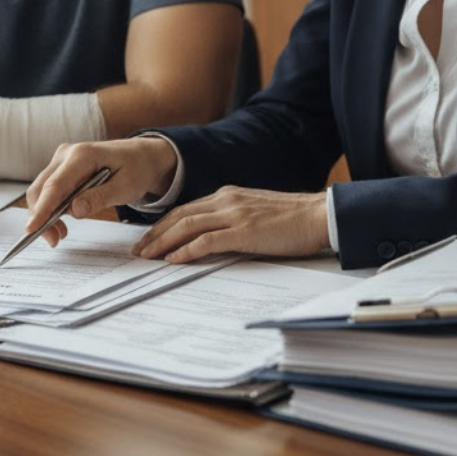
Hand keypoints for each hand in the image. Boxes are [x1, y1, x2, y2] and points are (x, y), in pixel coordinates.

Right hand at [24, 137, 178, 246]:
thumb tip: (75, 210)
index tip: (32, 229)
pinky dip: (52, 209)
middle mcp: (66, 154)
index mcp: (82, 155)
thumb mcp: (126, 186)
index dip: (42, 208)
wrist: (142, 156)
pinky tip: (62, 222)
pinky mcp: (62, 169)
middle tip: (54, 241)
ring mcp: (62, 160)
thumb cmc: (137, 168)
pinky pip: (49, 191)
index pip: (55, 185)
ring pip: (41, 191)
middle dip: (41, 216)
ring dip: (46, 215)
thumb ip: (100, 197)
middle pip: (41, 188)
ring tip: (60, 235)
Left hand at [132, 187, 328, 263]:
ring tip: (148, 256)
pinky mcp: (243, 231)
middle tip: (138, 250)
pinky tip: (174, 259)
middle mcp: (227, 200)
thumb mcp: (255, 214)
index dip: (163, 224)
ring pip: (186, 225)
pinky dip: (186, 250)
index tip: (148, 238)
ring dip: (162, 242)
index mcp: (228, 195)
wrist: (318, 215)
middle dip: (154, 233)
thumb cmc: (292, 219)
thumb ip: (233, 220)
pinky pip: (206, 240)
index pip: (186, 209)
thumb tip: (212, 239)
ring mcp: (234, 214)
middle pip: (179, 215)